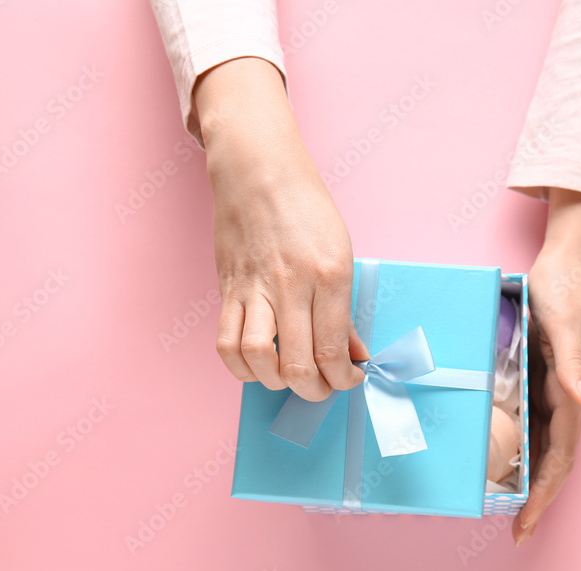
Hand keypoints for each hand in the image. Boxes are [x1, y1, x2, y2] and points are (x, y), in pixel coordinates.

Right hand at [195, 57, 366, 400]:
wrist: (258, 169)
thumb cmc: (306, 206)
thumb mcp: (342, 252)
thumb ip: (345, 310)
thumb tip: (353, 354)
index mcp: (329, 275)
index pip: (333, 349)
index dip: (343, 379)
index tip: (349, 380)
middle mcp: (291, 285)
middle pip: (298, 364)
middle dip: (315, 390)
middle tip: (322, 388)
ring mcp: (254, 288)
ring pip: (257, 359)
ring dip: (276, 383)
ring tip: (290, 378)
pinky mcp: (228, 289)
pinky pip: (227, 342)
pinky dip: (241, 367)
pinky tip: (258, 366)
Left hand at [514, 188, 580, 545]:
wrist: (569, 259)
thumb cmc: (566, 289)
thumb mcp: (563, 324)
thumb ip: (573, 364)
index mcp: (571, 393)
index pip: (560, 458)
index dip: (545, 494)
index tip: (526, 523)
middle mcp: (564, 398)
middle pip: (550, 461)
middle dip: (535, 499)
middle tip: (513, 531)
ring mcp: (552, 390)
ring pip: (540, 445)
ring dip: (526, 478)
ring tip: (503, 506)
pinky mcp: (540, 376)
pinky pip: (529, 421)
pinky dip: (518, 446)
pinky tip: (499, 456)